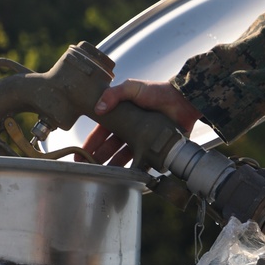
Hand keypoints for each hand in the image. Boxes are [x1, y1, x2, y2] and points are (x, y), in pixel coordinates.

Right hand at [81, 79, 199, 165]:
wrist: (184, 101)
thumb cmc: (158, 91)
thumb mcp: (133, 88)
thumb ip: (114, 94)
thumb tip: (98, 108)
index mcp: (122, 116)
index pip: (101, 132)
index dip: (90, 143)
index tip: (80, 154)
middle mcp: (130, 129)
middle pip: (110, 147)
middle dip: (98, 158)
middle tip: (88, 169)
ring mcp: (142, 139)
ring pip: (123, 156)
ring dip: (113, 165)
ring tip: (105, 175)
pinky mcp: (154, 147)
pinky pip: (142, 161)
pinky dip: (134, 169)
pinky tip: (127, 176)